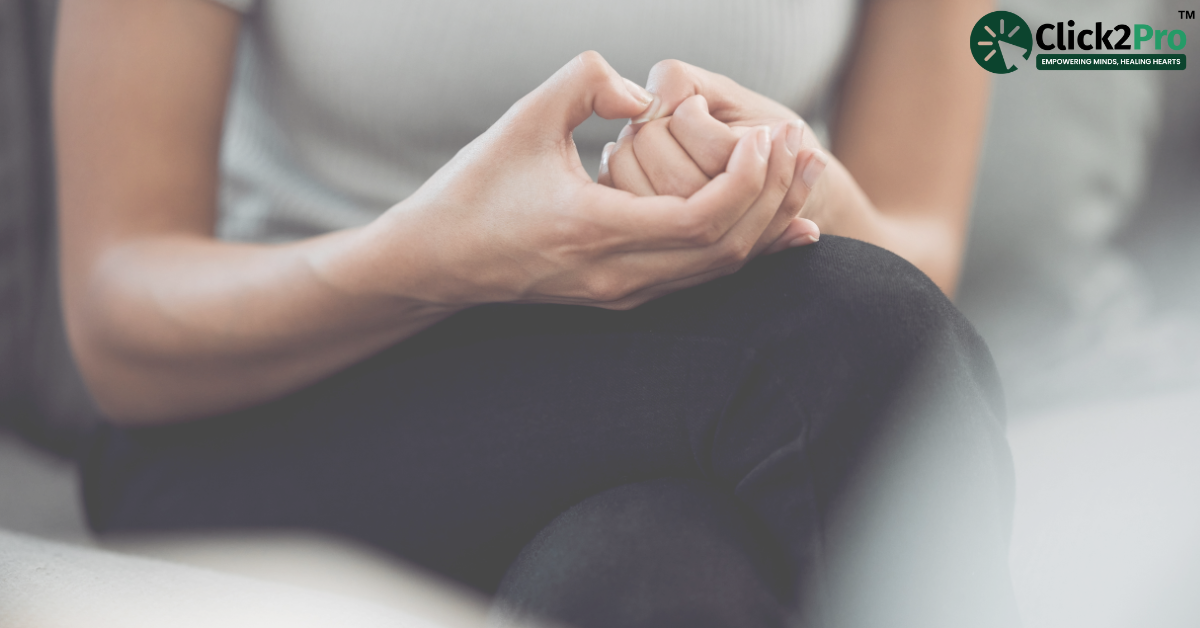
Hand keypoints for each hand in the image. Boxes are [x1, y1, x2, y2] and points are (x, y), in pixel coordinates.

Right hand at [350, 52, 802, 309]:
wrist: (437, 261)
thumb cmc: (475, 187)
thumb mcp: (523, 118)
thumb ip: (587, 82)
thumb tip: (650, 95)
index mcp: (594, 230)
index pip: (702, 218)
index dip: (748, 178)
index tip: (766, 134)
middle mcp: (617, 275)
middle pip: (726, 249)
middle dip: (775, 196)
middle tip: (803, 145)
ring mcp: (623, 294)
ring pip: (719, 270)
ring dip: (767, 222)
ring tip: (802, 175)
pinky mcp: (624, 297)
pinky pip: (701, 278)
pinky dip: (745, 249)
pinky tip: (782, 228)